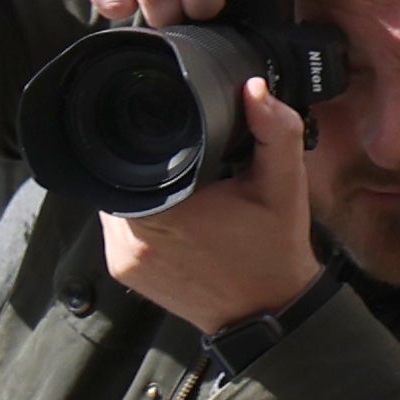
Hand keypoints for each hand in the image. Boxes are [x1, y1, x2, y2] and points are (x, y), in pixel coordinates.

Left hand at [98, 81, 324, 333]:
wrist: (266, 311)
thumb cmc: (274, 249)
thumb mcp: (284, 184)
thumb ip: (274, 131)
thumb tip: (254, 89)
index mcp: (164, 211)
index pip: (129, 157)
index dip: (147, 140)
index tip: (172, 133)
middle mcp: (131, 237)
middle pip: (119, 177)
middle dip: (145, 164)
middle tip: (181, 158)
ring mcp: (121, 258)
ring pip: (115, 203)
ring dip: (140, 190)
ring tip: (178, 185)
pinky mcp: (122, 271)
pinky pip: (118, 229)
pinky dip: (138, 216)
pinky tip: (170, 212)